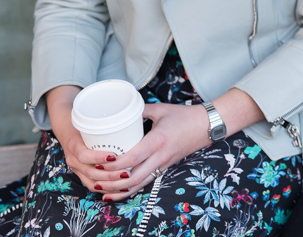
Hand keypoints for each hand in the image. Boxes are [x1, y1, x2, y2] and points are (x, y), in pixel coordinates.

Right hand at [46, 86, 130, 199]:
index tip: (114, 156)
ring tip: (127, 181)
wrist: (65, 125)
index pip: (83, 155)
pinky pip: (92, 185)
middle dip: (110, 175)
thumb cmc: (82, 118)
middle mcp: (72, 159)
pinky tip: (119, 189)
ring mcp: (76, 168)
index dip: (97, 158)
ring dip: (110, 184)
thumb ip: (107, 112)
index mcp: (73, 144)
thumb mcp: (89, 113)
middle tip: (128, 172)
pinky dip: (105, 189)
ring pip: (92, 182)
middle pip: (90, 172)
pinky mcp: (82, 172)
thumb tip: (136, 105)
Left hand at [88, 102, 211, 200]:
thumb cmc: (184, 115)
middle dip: (112, 181)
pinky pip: (146, 183)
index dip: (114, 164)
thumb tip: (121, 111)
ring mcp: (163, 164)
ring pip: (139, 184)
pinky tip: (117, 192)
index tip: (99, 162)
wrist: (207, 125)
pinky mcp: (165, 167)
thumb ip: (139, 111)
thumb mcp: (160, 109)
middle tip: (94, 177)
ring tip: (101, 190)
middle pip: (133, 178)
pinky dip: (130, 190)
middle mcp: (160, 156)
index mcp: (158, 141)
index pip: (133, 158)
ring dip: (119, 190)